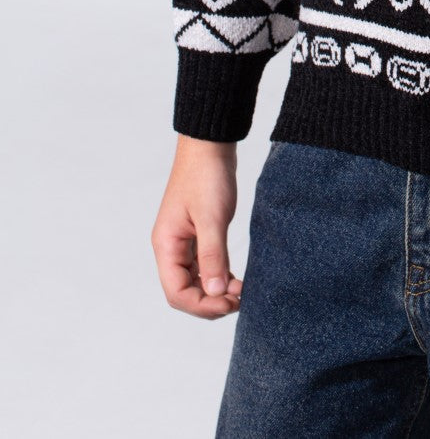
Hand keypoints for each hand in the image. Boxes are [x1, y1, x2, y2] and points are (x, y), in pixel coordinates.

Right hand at [151, 135, 242, 318]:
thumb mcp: (212, 217)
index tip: (230, 304)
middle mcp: (171, 248)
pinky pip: (204, 266)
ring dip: (216, 291)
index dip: (202, 305)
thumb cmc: (206, 176)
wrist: (210, 145)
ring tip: (242, 292)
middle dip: (210, 302)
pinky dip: (218, 276)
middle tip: (240, 300)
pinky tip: (236, 279)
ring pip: (195, 281)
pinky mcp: (197, 235)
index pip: (177, 293)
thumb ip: (213, 256)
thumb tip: (214, 292)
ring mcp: (183, 242)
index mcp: (166, 245)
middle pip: (184, 292)